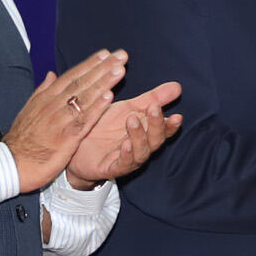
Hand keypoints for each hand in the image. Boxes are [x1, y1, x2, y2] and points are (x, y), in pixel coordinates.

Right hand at [3, 50, 127, 192]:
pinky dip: (97, 107)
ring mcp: (60, 120)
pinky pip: (84, 119)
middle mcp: (53, 105)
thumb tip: (51, 74)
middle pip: (82, 82)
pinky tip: (109, 96)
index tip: (105, 54)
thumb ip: (42, 91)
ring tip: (120, 70)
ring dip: (104, 82)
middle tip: (121, 55)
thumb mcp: (29, 110)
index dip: (89, 64)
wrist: (11, 164)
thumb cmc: (21, 140)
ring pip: (85, 97)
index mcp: (46, 98)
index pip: (71, 76)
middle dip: (103, 67)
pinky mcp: (66, 138)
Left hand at [67, 81, 183, 188]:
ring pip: (141, 152)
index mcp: (146, 133)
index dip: (171, 125)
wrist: (77, 146)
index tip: (177, 115)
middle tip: (153, 108)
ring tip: (132, 120)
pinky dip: (126, 155)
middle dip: (156, 125)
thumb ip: (152, 98)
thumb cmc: (105, 126)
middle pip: (155, 140)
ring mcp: (128, 159)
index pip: (164, 130)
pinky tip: (125, 144)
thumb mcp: (128, 108)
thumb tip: (178, 86)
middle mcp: (141, 147)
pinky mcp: (112, 169)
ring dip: (139, 136)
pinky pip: (123, 164)